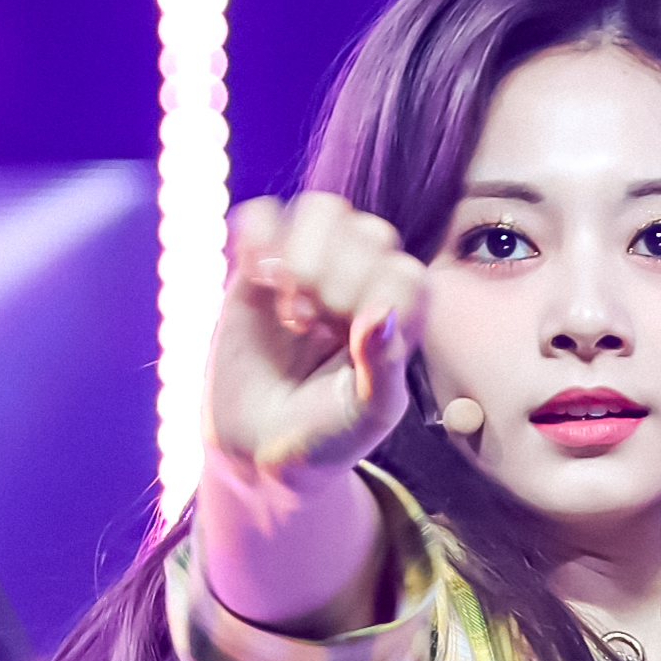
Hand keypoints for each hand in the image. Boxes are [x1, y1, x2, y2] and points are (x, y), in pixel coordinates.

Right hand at [207, 192, 429, 481]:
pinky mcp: (262, 267)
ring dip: (301, 251)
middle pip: (368, 232)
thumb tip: (378, 315)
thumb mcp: (365, 416)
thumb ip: (382, 369)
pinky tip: (254, 277)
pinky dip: (257, 236)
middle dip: (337, 276)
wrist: (259, 450)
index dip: (376, 294)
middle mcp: (363, 287)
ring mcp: (312, 271)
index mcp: (400, 319)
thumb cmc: (326, 437)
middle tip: (310, 323)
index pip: (405, 271)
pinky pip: (264, 216)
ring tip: (287, 303)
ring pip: (323, 211)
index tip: (348, 336)